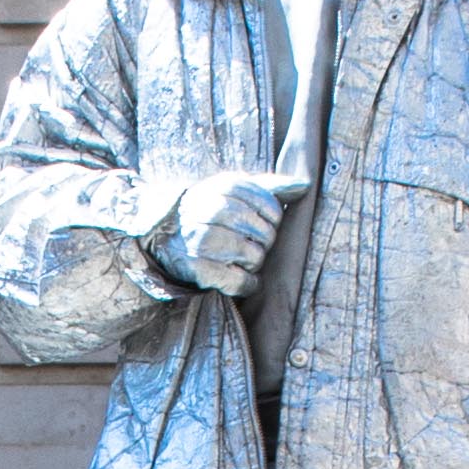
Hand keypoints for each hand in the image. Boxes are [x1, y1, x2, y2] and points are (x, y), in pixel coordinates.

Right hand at [165, 171, 291, 295]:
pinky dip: (246, 283)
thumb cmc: (209, 211)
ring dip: (252, 263)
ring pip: (255, 257)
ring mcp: (204, 240)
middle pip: (266, 234)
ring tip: (238, 258)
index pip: (271, 208)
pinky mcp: (199, 268)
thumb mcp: (234, 190)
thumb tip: (304, 185)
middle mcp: (212, 210)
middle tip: (245, 242)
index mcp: (224, 186)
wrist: (163, 233)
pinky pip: (240, 281)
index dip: (272, 220)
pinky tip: (238, 276)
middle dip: (262, 242)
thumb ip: (269, 186)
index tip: (256, 223)